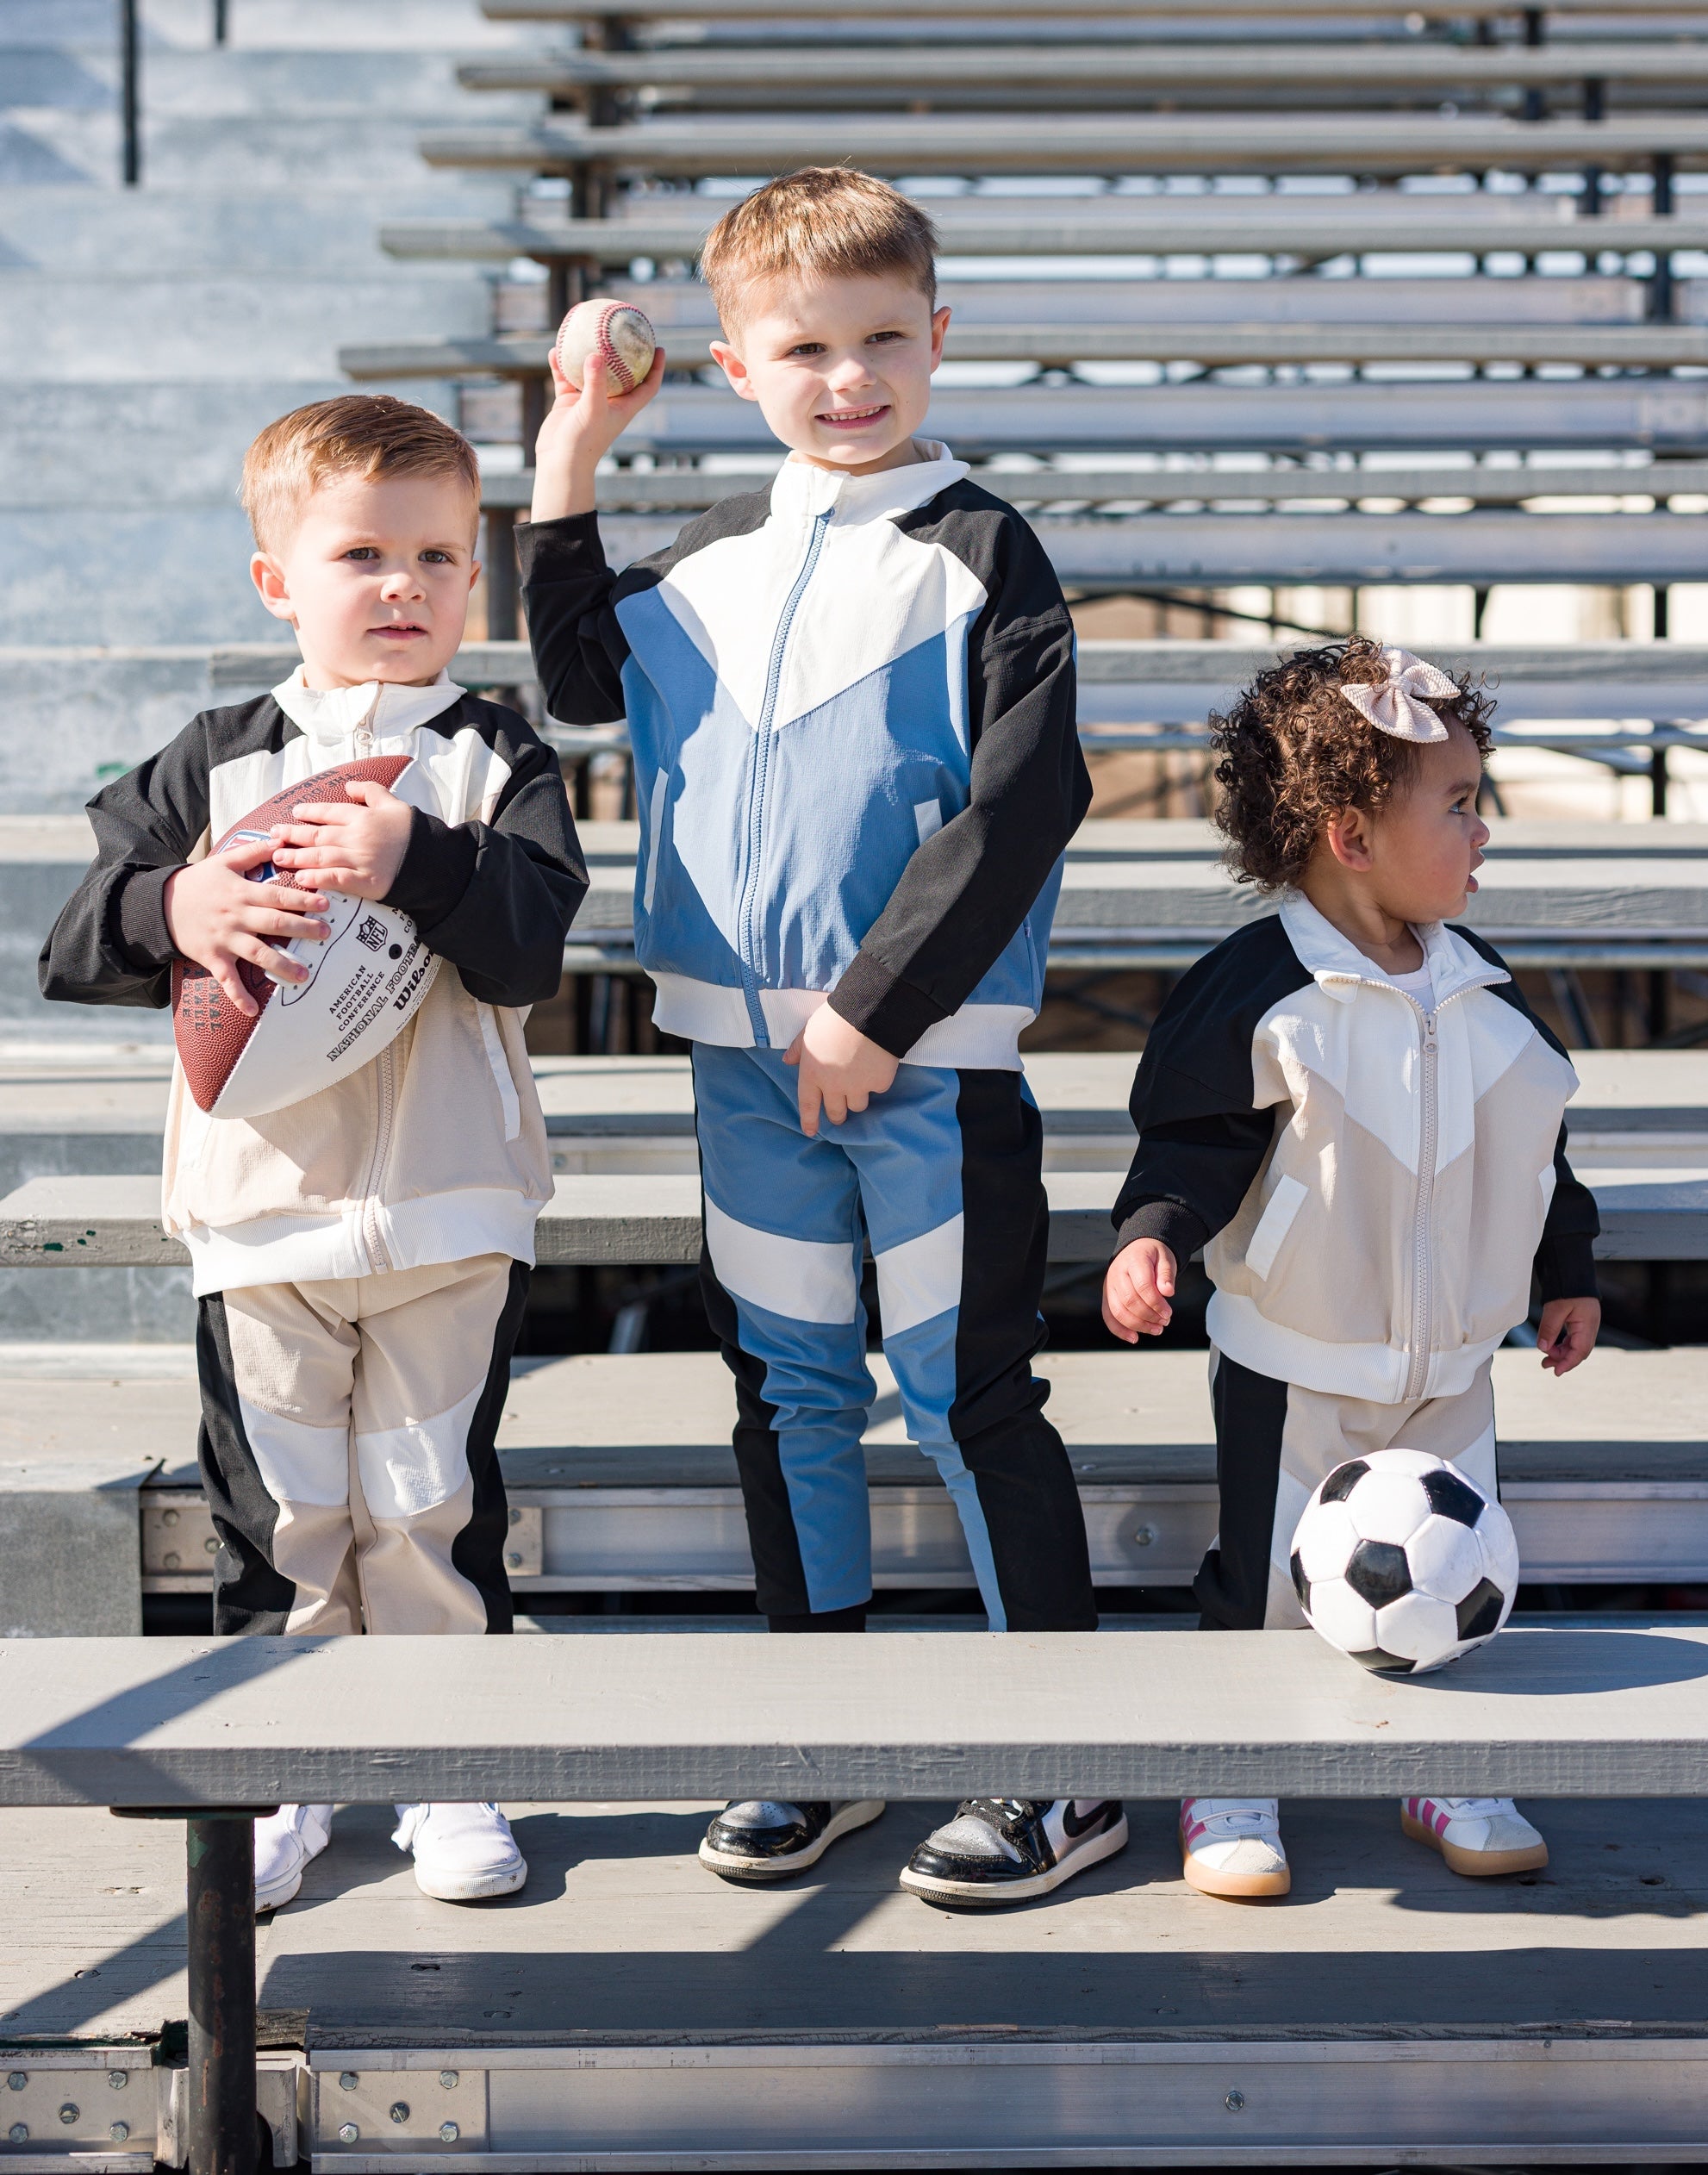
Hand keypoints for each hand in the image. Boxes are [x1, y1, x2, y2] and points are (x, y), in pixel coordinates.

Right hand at [162, 836, 329, 1018]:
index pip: (277, 895)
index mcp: (242, 892)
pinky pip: (227, 979)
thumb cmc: (198, 882)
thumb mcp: (223, 861)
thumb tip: (280, 839)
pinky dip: (239, 996)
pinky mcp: (212, 957)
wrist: (160, 904)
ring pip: (256, 953)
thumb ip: (253, 852)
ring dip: (281, 965)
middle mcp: (236, 916)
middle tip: (326, 934)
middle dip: (301, 929)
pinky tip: (254, 1011)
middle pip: (273, 923)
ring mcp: (224, 939)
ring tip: (304, 976)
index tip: (325, 903)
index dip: (301, 899)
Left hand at [267, 778, 413, 900]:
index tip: (295, 813)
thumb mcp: (395, 803)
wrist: (435, 860)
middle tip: (273, 837)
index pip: (329, 812)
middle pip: (317, 835)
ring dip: (297, 857)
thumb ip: (370, 791)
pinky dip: (318, 879)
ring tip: (279, 858)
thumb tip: (348, 784)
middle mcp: (357, 837)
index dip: (309, 812)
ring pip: (321, 857)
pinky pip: (336, 879)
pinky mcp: (366, 882)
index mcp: (363, 817)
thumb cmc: (414, 832)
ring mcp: (360, 860)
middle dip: (293, 835)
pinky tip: (303, 879)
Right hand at [530, 345, 667, 521]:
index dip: (657, 368)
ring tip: (587, 330)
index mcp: (624, 407)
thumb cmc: (583, 442)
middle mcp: (608, 402)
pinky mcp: (569, 402)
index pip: (647, 386)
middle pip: (622, 372)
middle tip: (623, 329)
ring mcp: (587, 400)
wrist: (559, 462)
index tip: (660, 348)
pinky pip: (566, 377)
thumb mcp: (592, 410)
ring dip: (588, 353)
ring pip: (590, 371)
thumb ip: (596, 383)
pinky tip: (555, 349)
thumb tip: (595, 354)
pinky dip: (561, 364)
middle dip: (623, 352)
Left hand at [783, 1007, 898, 1136]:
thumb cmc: (834, 1019)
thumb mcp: (808, 1031)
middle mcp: (834, 1086)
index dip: (809, 1120)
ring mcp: (858, 1087)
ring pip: (858, 1105)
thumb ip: (798, 1049)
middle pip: (836, 1112)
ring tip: (860, 1081)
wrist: (868, 1013)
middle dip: (837, 1115)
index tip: (810, 1131)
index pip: (808, 1105)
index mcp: (813, 1073)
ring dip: (858, 1098)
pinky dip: (876, 1081)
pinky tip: (877, 1065)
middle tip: (840, 1113)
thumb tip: (786, 1061)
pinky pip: (877, 1089)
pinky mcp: (879, 1083)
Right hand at [1102, 1237, 1176, 1342]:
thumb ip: (1166, 1274)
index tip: (1169, 1313)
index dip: (1156, 1303)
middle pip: (1130, 1301)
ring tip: (1156, 1330)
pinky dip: (1119, 1330)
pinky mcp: (1107, 1295)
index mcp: (1133, 1260)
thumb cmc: (1153, 1255)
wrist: (1137, 1248)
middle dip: (1149, 1316)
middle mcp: (1117, 1273)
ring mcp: (1109, 1285)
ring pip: (1118, 1311)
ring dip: (1138, 1325)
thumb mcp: (1165, 1258)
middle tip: (1165, 1322)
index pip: (1142, 1286)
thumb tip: (1168, 1292)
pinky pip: (1108, 1316)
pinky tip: (1134, 1338)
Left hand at [1537, 1295, 1600, 1375]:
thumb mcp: (1555, 1308)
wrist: (1572, 1271)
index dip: (1568, 1362)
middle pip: (1578, 1351)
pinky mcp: (1579, 1322)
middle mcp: (1589, 1327)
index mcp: (1588, 1324)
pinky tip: (1550, 1347)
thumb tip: (1542, 1348)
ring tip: (1545, 1360)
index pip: (1580, 1350)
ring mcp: (1585, 1325)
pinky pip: (1571, 1338)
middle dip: (1562, 1360)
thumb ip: (1549, 1329)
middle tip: (1545, 1365)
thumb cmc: (1567, 1287)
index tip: (1557, 1371)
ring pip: (1574, 1345)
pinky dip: (1561, 1345)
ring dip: (1560, 1353)